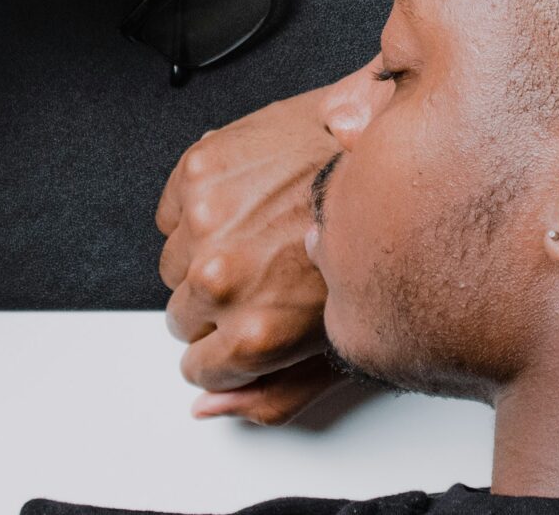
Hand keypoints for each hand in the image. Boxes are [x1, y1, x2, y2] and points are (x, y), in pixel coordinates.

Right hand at [157, 75, 355, 423]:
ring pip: (172, 264)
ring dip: (204, 255)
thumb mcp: (341, 348)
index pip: (198, 368)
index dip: (227, 351)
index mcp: (255, 332)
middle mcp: (222, 278)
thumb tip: (210, 408)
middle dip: (218, 305)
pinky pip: (168, 212)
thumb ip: (273, 394)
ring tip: (259, 239)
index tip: (247, 327)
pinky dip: (196, 212)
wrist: (390, 150)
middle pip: (181, 317)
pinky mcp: (200, 169)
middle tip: (265, 278)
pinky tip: (248, 206)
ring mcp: (206, 220)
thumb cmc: (377, 242)